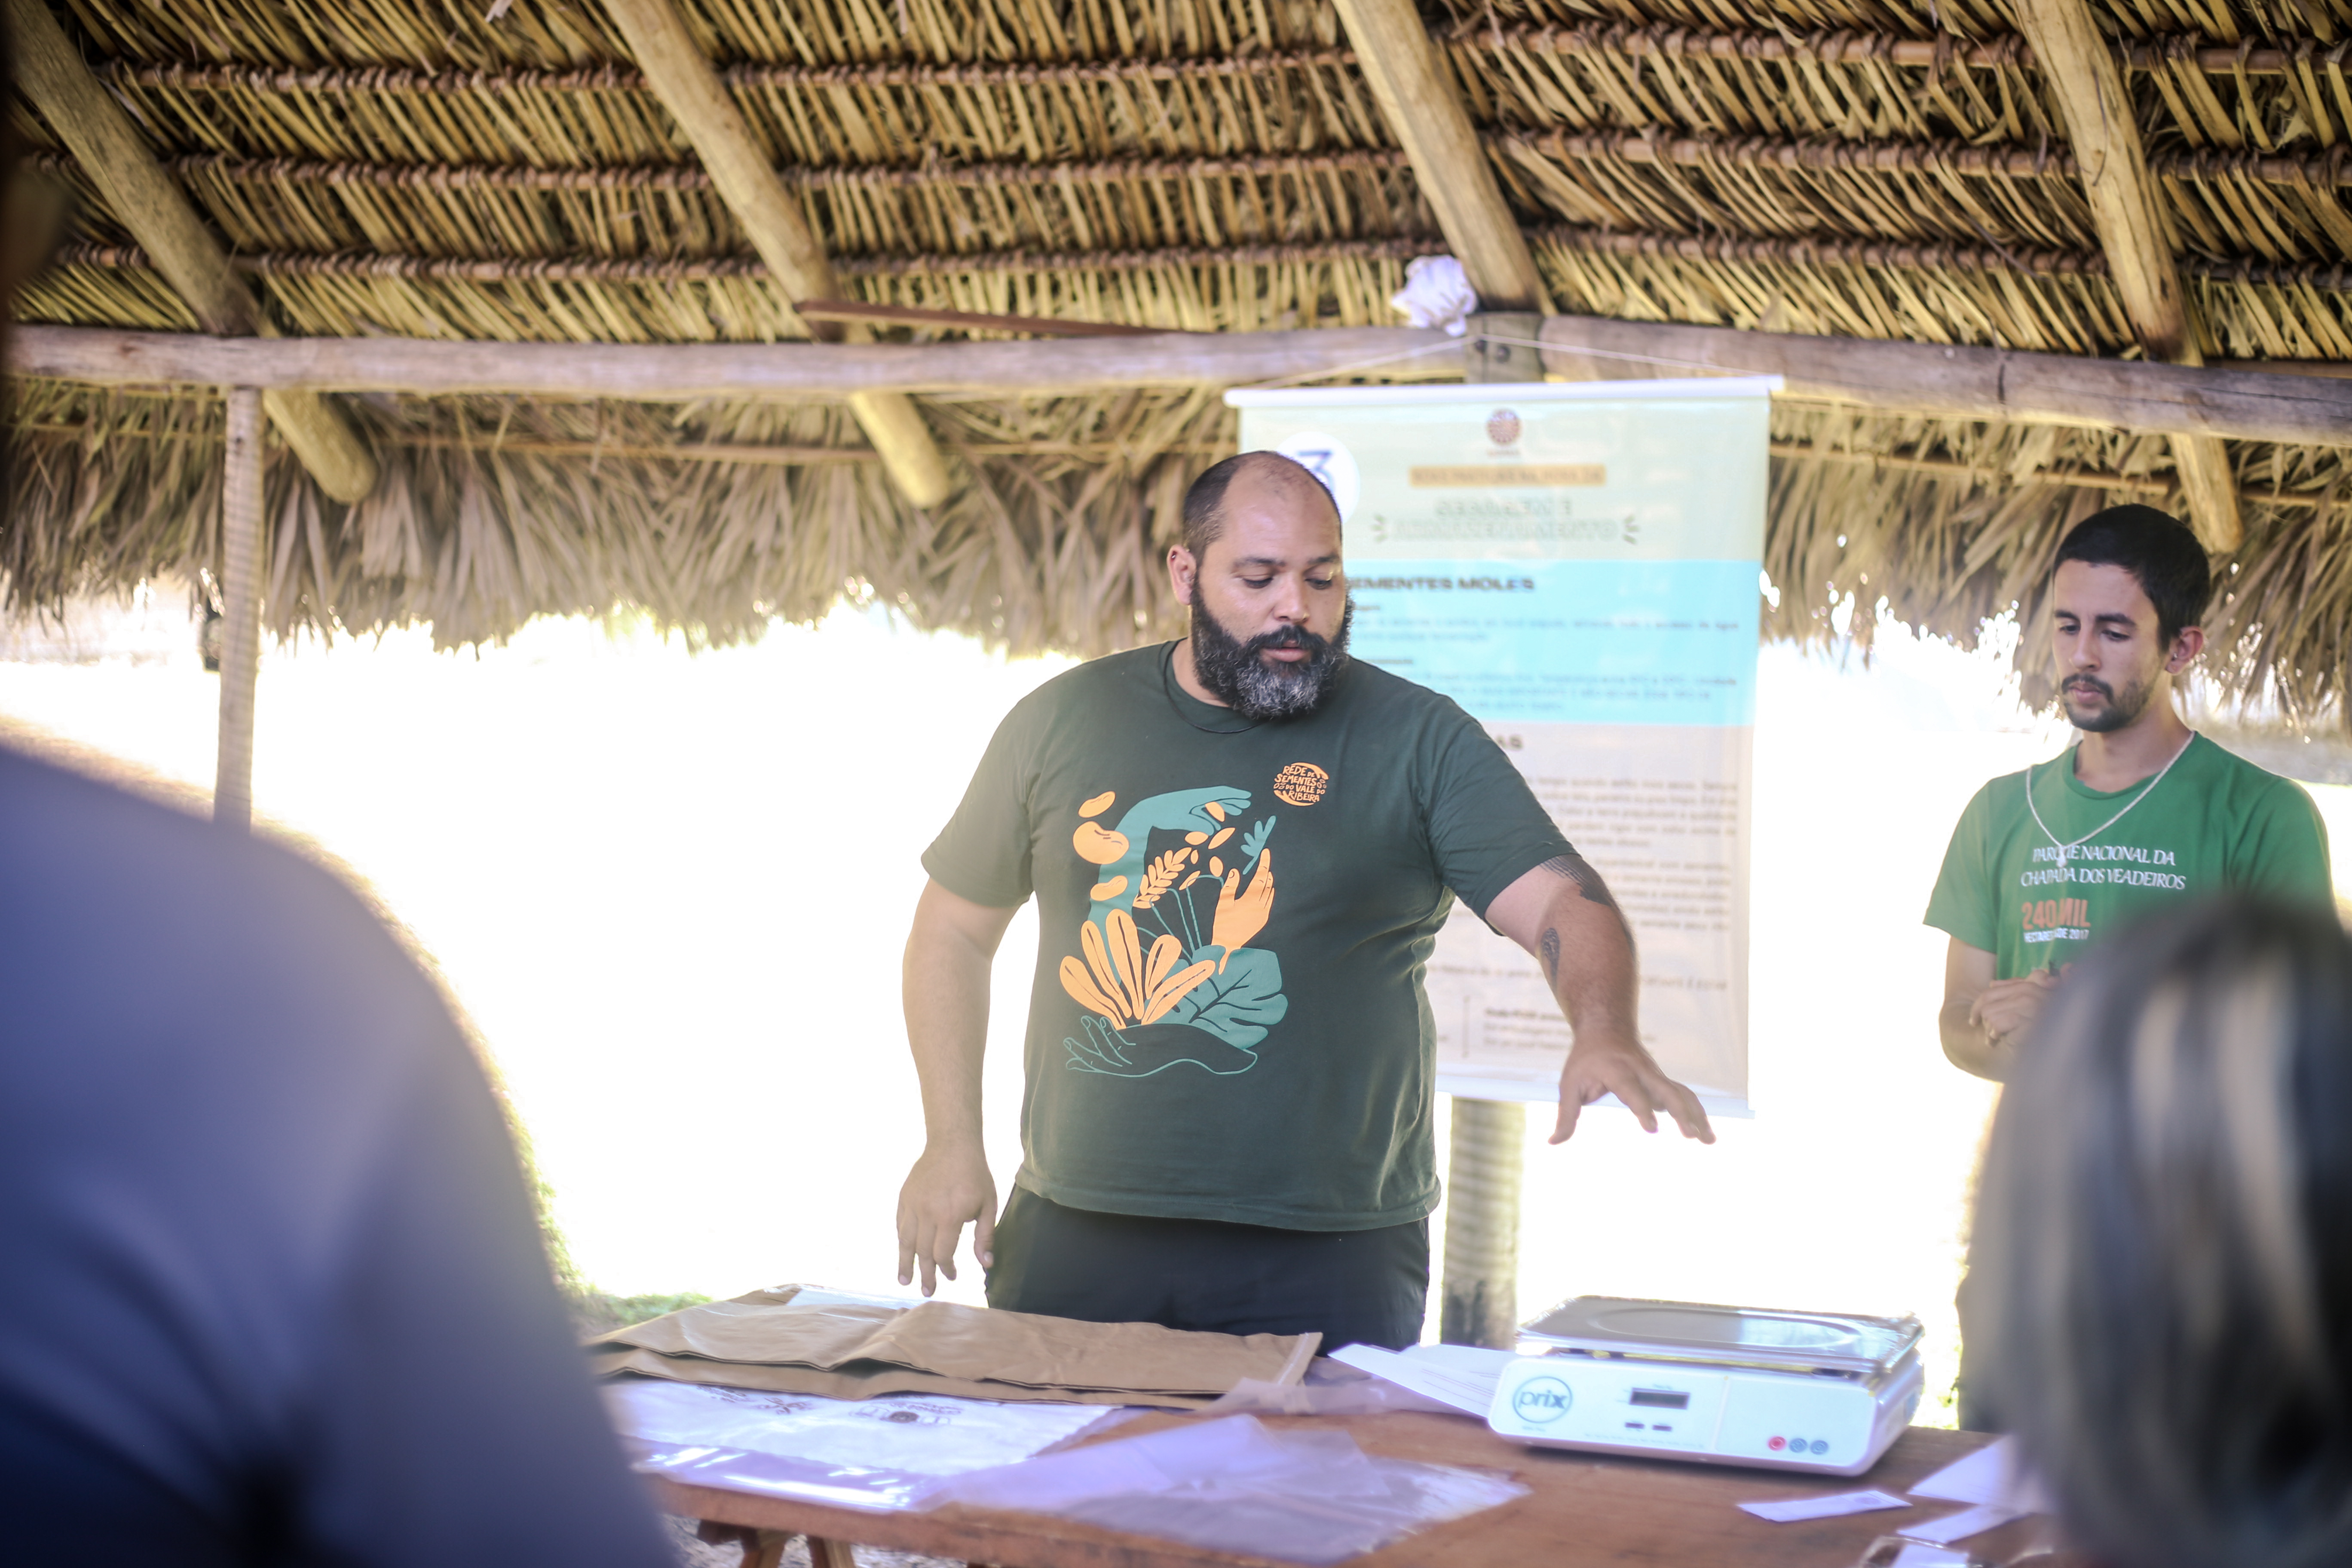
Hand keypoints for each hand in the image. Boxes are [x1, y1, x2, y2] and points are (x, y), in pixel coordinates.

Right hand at [895, 1142, 996, 1297]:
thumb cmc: (975, 1175)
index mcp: (949, 1217)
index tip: (952, 1276)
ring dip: (905, 1263)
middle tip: (927, 1291)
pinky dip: (902, 1239)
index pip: (942, 1254)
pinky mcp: (905, 1196)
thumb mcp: (988, 1205)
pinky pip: (900, 1224)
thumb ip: (985, 1236)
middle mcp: (926, 1213)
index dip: (946, 1269)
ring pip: (905, 1240)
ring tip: (904, 1280)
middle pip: (922, 1252)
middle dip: (925, 1274)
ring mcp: (912, 1204)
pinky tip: (904, 1250)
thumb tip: (986, 1264)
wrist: (952, 1143)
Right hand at [1208, 849, 1274, 965]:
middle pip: (1267, 882)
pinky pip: (1270, 901)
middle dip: (1266, 870)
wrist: (1229, 944)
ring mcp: (1263, 912)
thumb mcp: (1223, 903)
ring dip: (1269, 881)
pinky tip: (1268, 889)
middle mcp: (1260, 904)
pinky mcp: (1264, 919)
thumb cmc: (1222, 923)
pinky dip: (1270, 892)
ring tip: (1266, 872)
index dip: (1264, 863)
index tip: (1266, 852)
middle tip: (1265, 860)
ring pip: (1270, 892)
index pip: (1260, 876)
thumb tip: (1236, 871)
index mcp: (1249, 898)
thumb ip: (1230, 886)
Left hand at [1552, 1032, 1715, 1144]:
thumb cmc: (1585, 1060)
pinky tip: (1706, 1134)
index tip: (1652, 1129)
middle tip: (1690, 1136)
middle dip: (1680, 1113)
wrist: (1606, 1028)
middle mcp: (1641, 1071)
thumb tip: (1553, 1142)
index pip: (1632, 1091)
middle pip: (1666, 1090)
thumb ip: (1566, 1114)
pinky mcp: (1662, 1081)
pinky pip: (1684, 1096)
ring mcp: (1655, 1075)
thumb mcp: (1569, 1084)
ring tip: (1710, 1142)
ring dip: (1697, 1116)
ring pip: (1681, 1093)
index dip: (1642, 1109)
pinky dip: (1697, 1113)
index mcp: (1617, 1070)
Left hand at [1968, 971, 2057, 1043]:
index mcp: (2033, 986)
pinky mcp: (2033, 1022)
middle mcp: (2036, 993)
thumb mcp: (2024, 1008)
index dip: (1977, 1006)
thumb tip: (1992, 983)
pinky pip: (1999, 1024)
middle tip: (1988, 1034)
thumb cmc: (2038, 1033)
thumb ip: (2012, 991)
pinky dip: (1994, 1035)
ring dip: (1989, 1031)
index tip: (1972, 1021)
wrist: (2057, 1055)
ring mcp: (2036, 1006)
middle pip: (1987, 1001)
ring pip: (1990, 1013)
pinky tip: (1997, 1042)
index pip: (1991, 991)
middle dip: (1984, 1020)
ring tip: (1995, 1040)